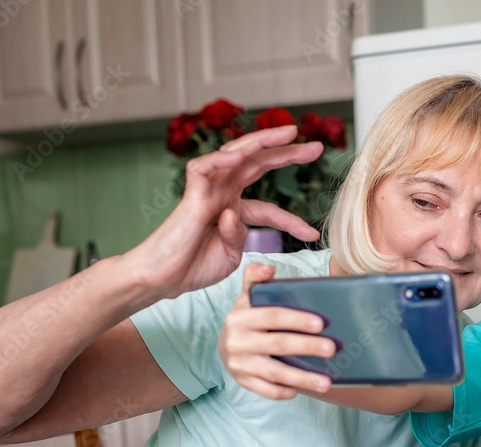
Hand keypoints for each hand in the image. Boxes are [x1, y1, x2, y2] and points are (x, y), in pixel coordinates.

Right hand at [126, 126, 324, 298]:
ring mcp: (208, 192)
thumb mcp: (229, 255)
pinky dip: (219, 159)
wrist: (162, 280)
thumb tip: (236, 216)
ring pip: (236, 155)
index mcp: (235, 211)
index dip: (292, 220)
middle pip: (259, 166)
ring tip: (290, 133)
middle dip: (288, 155)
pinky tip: (238, 156)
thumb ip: (240, 235)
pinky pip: (202, 168)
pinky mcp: (190, 195)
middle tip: (318, 148)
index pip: (270, 208)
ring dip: (263, 142)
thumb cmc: (193, 267)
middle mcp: (223, 195)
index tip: (312, 234)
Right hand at [218, 263, 333, 399]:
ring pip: (275, 373)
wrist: (226, 345)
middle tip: (332, 349)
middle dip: (307, 347)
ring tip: (327, 383)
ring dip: (302, 378)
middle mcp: (237, 341)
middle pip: (278, 344)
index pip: (272, 316)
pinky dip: (285, 391)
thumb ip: (255, 277)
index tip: (321, 324)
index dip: (296, 320)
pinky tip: (304, 389)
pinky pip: (267, 390)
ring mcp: (239, 364)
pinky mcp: (243, 382)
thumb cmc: (248, 318)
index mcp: (241, 317)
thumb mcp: (248, 296)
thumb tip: (268, 268)